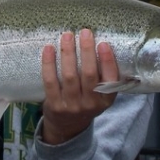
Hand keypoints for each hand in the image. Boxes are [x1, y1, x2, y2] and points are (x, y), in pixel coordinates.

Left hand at [40, 29, 117, 144]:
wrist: (67, 127)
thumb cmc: (86, 101)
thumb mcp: (100, 95)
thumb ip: (103, 76)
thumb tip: (100, 43)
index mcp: (106, 100)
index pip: (111, 80)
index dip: (108, 61)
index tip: (103, 43)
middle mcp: (90, 104)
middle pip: (89, 74)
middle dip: (87, 51)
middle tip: (85, 32)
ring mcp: (72, 105)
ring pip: (70, 76)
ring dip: (68, 53)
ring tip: (67, 36)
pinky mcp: (54, 105)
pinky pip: (51, 81)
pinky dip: (49, 63)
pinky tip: (49, 49)